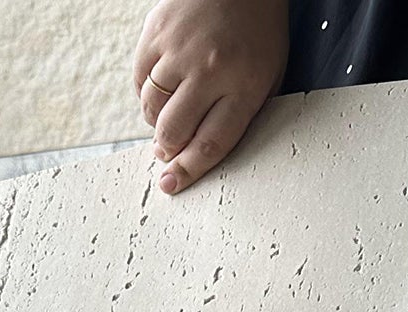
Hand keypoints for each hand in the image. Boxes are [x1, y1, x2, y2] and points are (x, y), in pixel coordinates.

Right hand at [132, 0, 288, 195]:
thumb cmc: (257, 31)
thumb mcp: (268, 75)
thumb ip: (243, 114)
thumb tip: (201, 156)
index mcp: (245, 85)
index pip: (210, 144)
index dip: (187, 171)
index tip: (171, 184)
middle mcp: (210, 69)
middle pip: (173, 132)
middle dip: (167, 148)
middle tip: (167, 148)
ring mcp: (179, 49)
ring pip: (150, 109)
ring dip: (155, 121)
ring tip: (169, 111)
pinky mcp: (157, 32)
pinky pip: (139, 80)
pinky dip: (146, 92)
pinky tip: (161, 86)